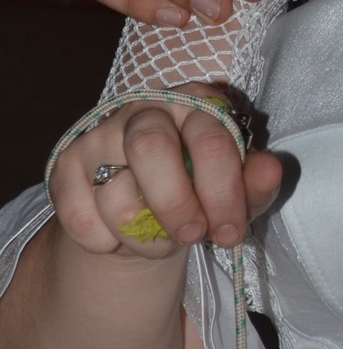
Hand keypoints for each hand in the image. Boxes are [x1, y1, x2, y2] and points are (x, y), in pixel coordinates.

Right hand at [47, 89, 281, 258]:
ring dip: (143, 237)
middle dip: (174, 205)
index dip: (222, 192)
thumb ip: (256, 182)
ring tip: (160, 243)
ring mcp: (100, 135)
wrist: (148, 206)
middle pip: (150, 149)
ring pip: (115, 194)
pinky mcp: (65, 167)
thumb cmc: (202, 189)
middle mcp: (145, 109)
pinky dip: (106, 244)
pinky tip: (122, 238)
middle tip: (191, 238)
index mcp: (196, 104)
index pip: (210, 139)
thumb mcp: (237, 189)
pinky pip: (80, 219)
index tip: (229, 234)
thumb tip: (271, 169)